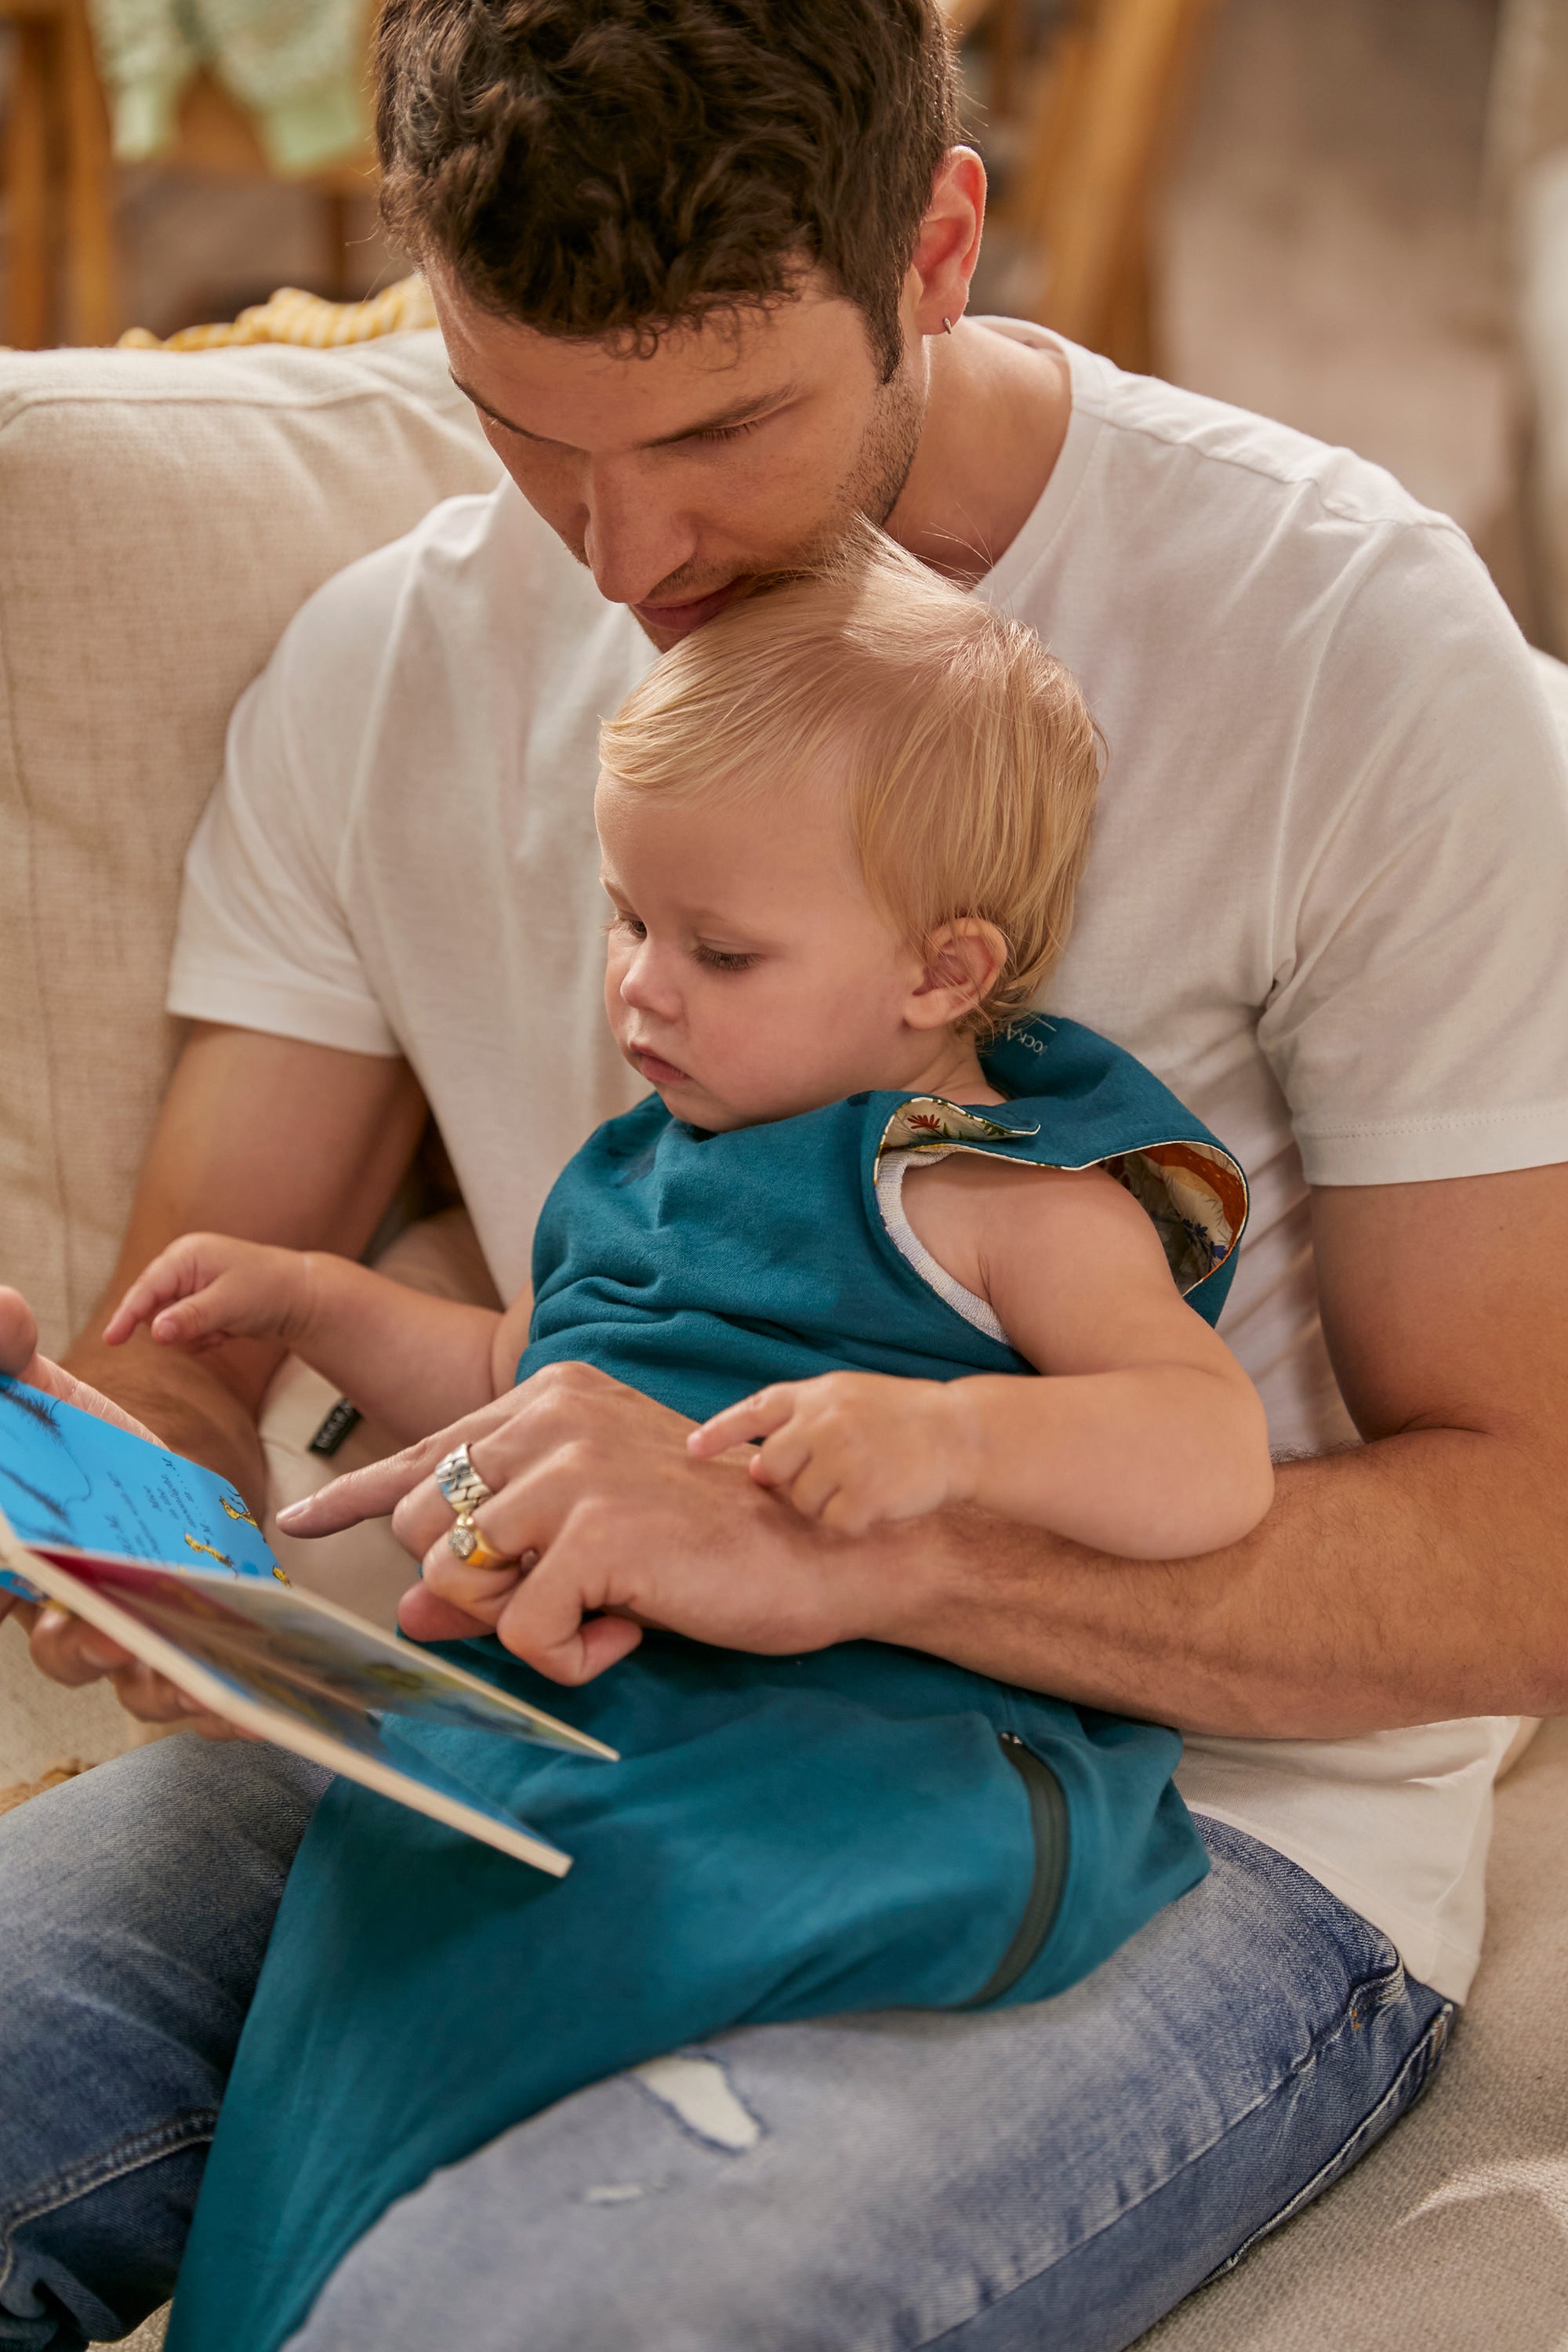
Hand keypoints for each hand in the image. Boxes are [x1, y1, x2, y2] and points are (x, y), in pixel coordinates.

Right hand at [0, 1287, 246, 1736]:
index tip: (28, 1602)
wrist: (94, 1436)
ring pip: (131, 1673)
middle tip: (114, 1634)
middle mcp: (58, 1597)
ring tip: (198, 1686)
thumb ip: (6, 1354)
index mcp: (14, 1550)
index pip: (1, 1595)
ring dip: (163, 1687)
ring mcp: (122, 1616)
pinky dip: (224, 1703)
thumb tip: (5, 1314)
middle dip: (87, 1648)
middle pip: (62, 1648)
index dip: (13, 1605)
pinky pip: (197, 1679)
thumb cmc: (38, 1418)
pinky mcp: (178, 1618)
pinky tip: (258, 1708)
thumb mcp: (17, 1380)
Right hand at [104, 1232, 312, 1354]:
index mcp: (185, 1256)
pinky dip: (202, 1338)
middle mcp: (183, 1267)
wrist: (302, 1298)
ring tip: (225, 1328)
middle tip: (214, 1329)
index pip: (146, 1288)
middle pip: (153, 1309)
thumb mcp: (228, 1305)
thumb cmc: (268, 1290)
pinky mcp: (200, 1303)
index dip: (127, 1315)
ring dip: (193, 1336)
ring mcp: (191, 1286)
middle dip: (179, 1328)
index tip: (111, 1340)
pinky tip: (227, 1331)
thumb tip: (154, 1332)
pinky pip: (184, 1331)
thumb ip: (189, 1318)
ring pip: (167, 1325)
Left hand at [277, 1361, 890, 1684]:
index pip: (426, 1449)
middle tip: (570, 1596)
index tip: (301, 1518)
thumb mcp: (594, 1545)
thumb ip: (502, 1563)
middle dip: (477, 1585)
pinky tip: (631, 1635)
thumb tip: (409, 1612)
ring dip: (522, 1623)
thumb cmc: (717, 1546)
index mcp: (555, 1399)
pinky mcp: (597, 1530)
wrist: (825, 1552)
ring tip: (605, 1611)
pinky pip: (521, 1633)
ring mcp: (572, 1467)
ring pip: (455, 1577)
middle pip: (423, 1522)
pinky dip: (569, 1660)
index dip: (357, 1494)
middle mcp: (553, 1415)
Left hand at [689, 1371, 972, 1535]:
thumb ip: (802, 1422)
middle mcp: (824, 1420)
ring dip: (827, 1504)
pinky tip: (879, 1503)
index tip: (691, 1450)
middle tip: (831, 1479)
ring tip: (865, 1484)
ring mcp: (843, 1455)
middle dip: (792, 1482)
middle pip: (772, 1467)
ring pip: (801, 1502)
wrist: (962, 1434)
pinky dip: (853, 1523)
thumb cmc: (903, 1419)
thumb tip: (756, 1466)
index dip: (719, 1431)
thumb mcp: (849, 1398)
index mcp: (818, 1394)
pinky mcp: (864, 1491)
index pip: (755, 1411)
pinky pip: (834, 1524)